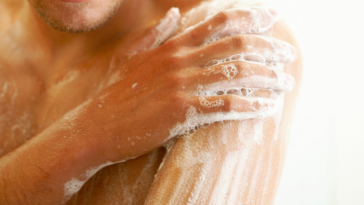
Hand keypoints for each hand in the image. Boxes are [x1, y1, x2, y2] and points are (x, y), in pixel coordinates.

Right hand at [70, 7, 296, 161]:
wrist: (97, 126)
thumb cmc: (114, 94)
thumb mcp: (130, 56)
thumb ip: (154, 33)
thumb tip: (176, 14)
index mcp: (171, 46)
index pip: (219, 23)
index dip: (250, 17)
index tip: (272, 18)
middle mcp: (181, 61)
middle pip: (237, 45)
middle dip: (269, 47)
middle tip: (288, 55)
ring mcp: (182, 85)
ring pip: (238, 73)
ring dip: (268, 77)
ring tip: (286, 83)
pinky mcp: (183, 111)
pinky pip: (227, 105)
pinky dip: (252, 106)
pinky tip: (267, 108)